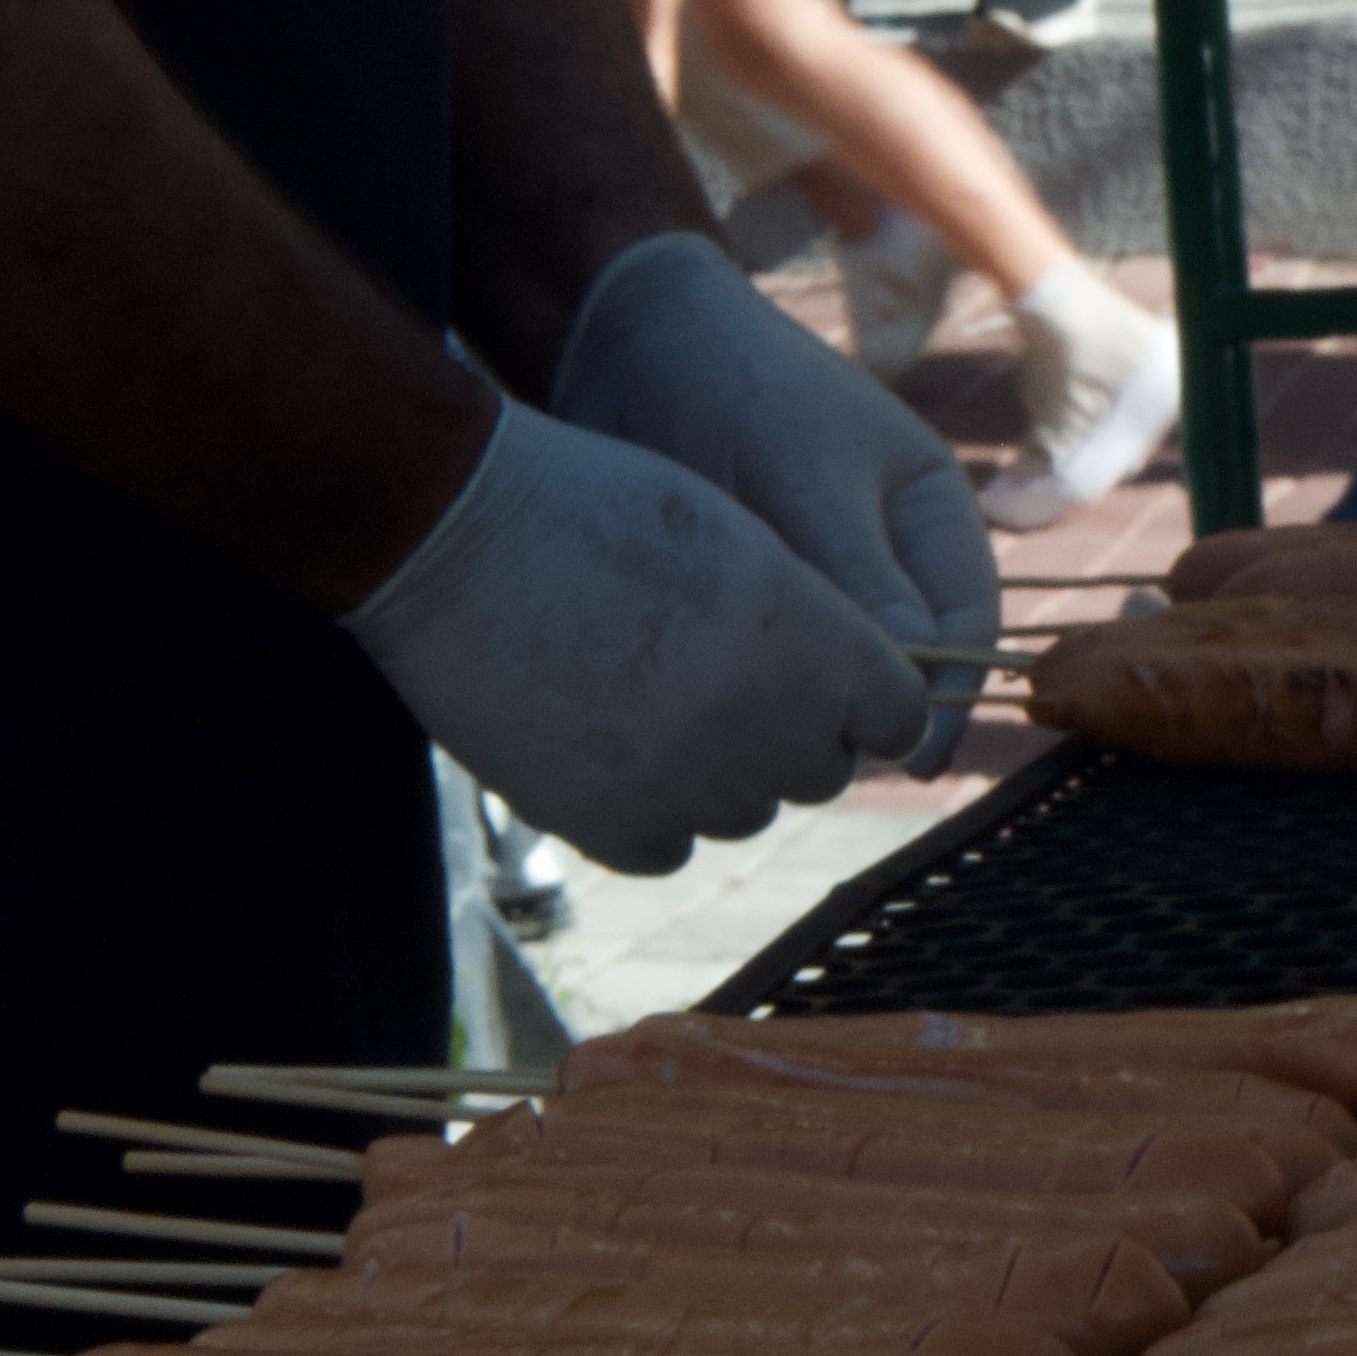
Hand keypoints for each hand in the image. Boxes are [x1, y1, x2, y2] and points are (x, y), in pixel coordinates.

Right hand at [343, 401, 925, 874]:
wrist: (456, 534)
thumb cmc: (597, 508)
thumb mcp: (738, 539)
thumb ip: (814, 626)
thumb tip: (861, 708)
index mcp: (813, 643)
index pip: (900, 717)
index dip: (871, 701)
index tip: (839, 686)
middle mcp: (765, 725)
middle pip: (822, 770)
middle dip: (791, 733)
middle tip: (719, 675)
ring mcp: (688, 785)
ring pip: (746, 811)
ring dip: (717, 770)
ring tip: (647, 695)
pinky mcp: (609, 826)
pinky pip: (668, 846)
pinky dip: (648, 810)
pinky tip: (606, 743)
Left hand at [550, 231, 1002, 770]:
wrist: (624, 335)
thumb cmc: (735, 387)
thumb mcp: (806, 477)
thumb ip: (862, 576)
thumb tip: (910, 685)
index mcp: (931, 511)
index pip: (967, 622)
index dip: (949, 694)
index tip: (912, 761)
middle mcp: (887, 549)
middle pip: (907, 656)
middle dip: (873, 708)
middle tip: (823, 761)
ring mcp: (821, 570)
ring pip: (838, 666)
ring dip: (812, 703)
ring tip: (770, 742)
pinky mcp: (755, 590)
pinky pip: (777, 657)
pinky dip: (761, 686)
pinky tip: (725, 712)